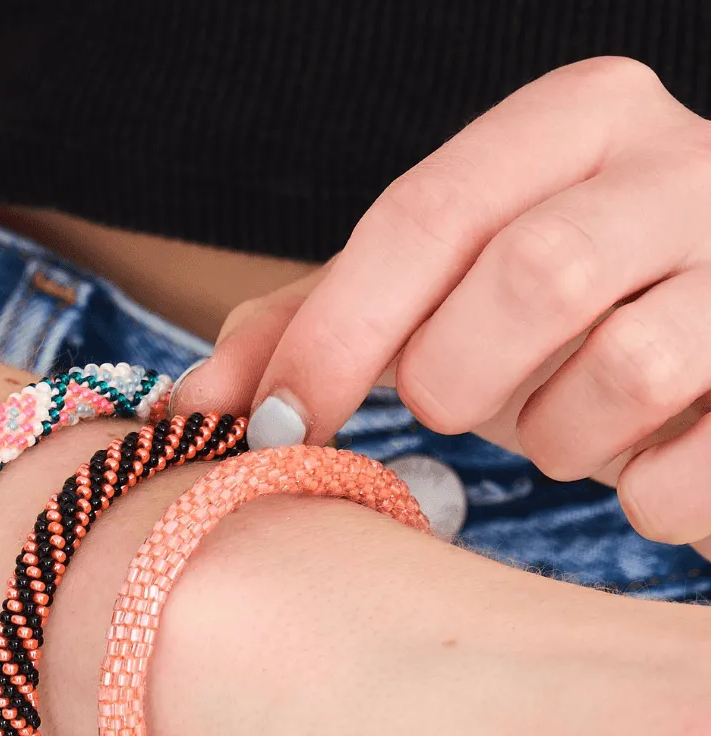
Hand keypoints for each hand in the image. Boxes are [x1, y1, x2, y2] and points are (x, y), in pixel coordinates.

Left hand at [172, 57, 710, 556]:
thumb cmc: (553, 323)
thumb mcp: (434, 298)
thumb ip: (316, 326)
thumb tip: (191, 408)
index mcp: (576, 122)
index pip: (427, 213)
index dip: (337, 334)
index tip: (278, 423)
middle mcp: (685, 163)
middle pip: (531, 276)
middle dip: (464, 378)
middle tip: (468, 405)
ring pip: (627, 369)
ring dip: (562, 437)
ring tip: (571, 424)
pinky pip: (691, 471)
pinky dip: (645, 496)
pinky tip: (645, 468)